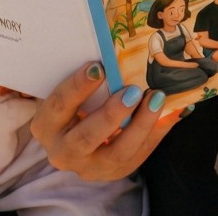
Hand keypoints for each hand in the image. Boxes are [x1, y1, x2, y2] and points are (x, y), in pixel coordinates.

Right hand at [30, 62, 185, 180]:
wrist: (69, 138)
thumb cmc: (69, 103)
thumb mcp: (65, 91)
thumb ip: (83, 75)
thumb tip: (110, 44)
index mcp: (46, 125)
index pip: (60, 105)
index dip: (78, 87)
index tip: (99, 67)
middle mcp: (63, 151)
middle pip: (87, 137)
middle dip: (111, 115)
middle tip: (133, 91)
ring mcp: (89, 167)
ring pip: (117, 154)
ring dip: (140, 126)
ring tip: (157, 99)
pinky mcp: (113, 173)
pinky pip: (138, 156)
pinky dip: (155, 133)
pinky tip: (171, 113)